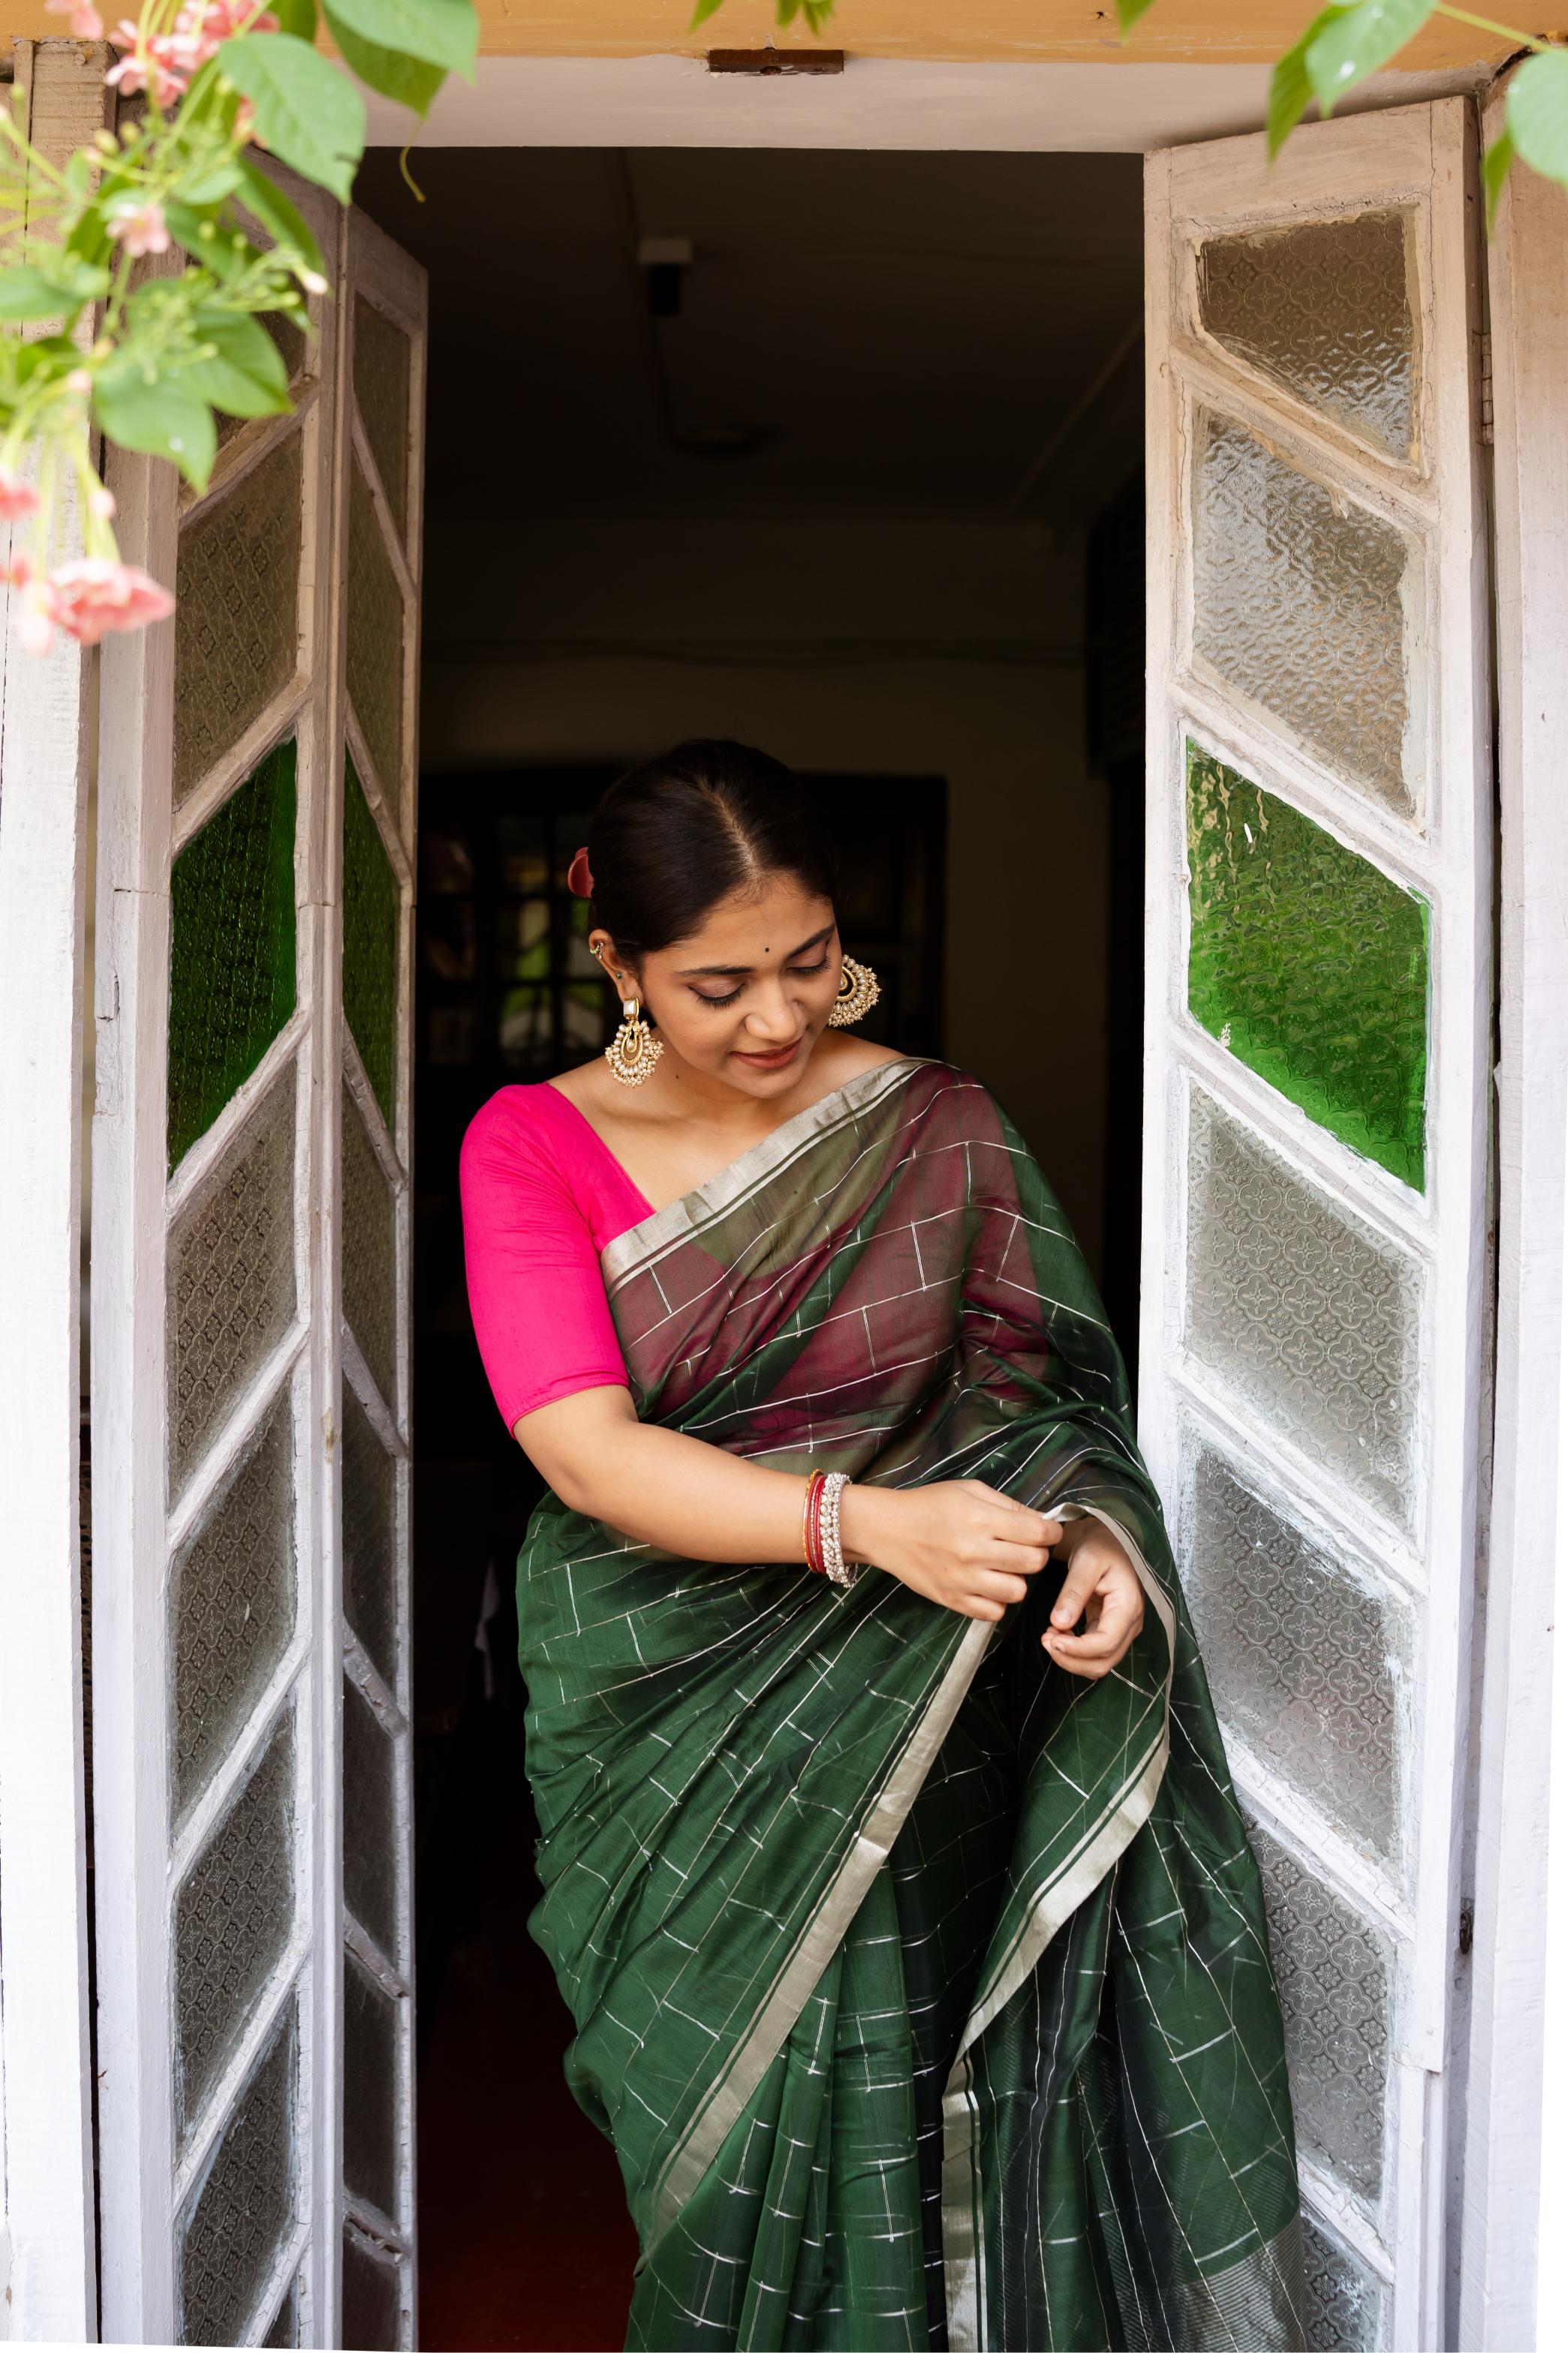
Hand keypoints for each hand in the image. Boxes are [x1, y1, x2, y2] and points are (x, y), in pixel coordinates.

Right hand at [839, 1480, 1061, 1621]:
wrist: (887, 1529)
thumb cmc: (929, 1505)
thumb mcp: (969, 1491)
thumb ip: (1008, 1505)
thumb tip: (1042, 1522)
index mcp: (979, 1519)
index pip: (1037, 1533)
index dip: (1051, 1533)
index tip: (1047, 1532)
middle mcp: (973, 1551)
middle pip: (1033, 1563)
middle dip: (1036, 1554)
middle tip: (1024, 1547)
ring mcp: (963, 1580)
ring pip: (1017, 1592)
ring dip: (1017, 1579)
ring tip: (1004, 1568)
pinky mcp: (952, 1601)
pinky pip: (994, 1613)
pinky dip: (997, 1601)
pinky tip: (988, 1584)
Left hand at [1042, 1520, 1144, 1678]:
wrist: (1110, 1541)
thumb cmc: (1102, 1546)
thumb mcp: (1085, 1562)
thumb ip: (1073, 1593)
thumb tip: (1058, 1624)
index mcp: (1128, 1606)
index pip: (1106, 1643)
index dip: (1077, 1650)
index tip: (1051, 1642)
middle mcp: (1130, 1623)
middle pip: (1104, 1661)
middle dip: (1072, 1659)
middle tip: (1045, 1640)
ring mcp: (1122, 1629)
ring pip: (1099, 1662)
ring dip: (1071, 1658)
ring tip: (1049, 1636)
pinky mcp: (1110, 1629)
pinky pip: (1093, 1652)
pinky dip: (1074, 1651)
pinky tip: (1057, 1633)